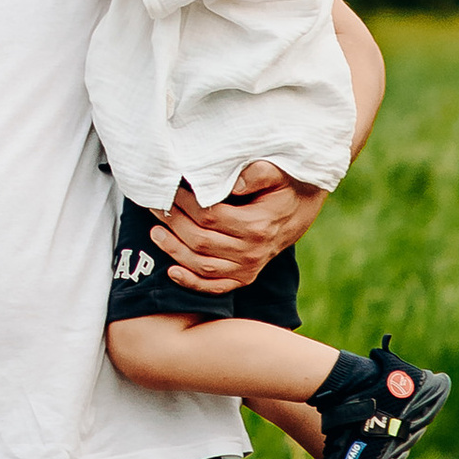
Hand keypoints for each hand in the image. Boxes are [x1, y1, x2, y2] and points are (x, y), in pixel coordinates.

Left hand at [152, 161, 327, 291]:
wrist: (302, 207)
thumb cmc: (284, 185)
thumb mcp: (276, 172)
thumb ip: (256, 174)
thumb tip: (231, 184)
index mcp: (258, 226)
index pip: (210, 217)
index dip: (185, 204)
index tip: (171, 189)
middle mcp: (252, 252)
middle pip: (201, 241)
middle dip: (174, 223)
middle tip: (157, 206)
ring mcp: (249, 268)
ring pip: (202, 265)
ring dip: (174, 250)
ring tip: (156, 231)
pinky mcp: (245, 276)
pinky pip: (215, 286)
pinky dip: (191, 283)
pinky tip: (172, 271)